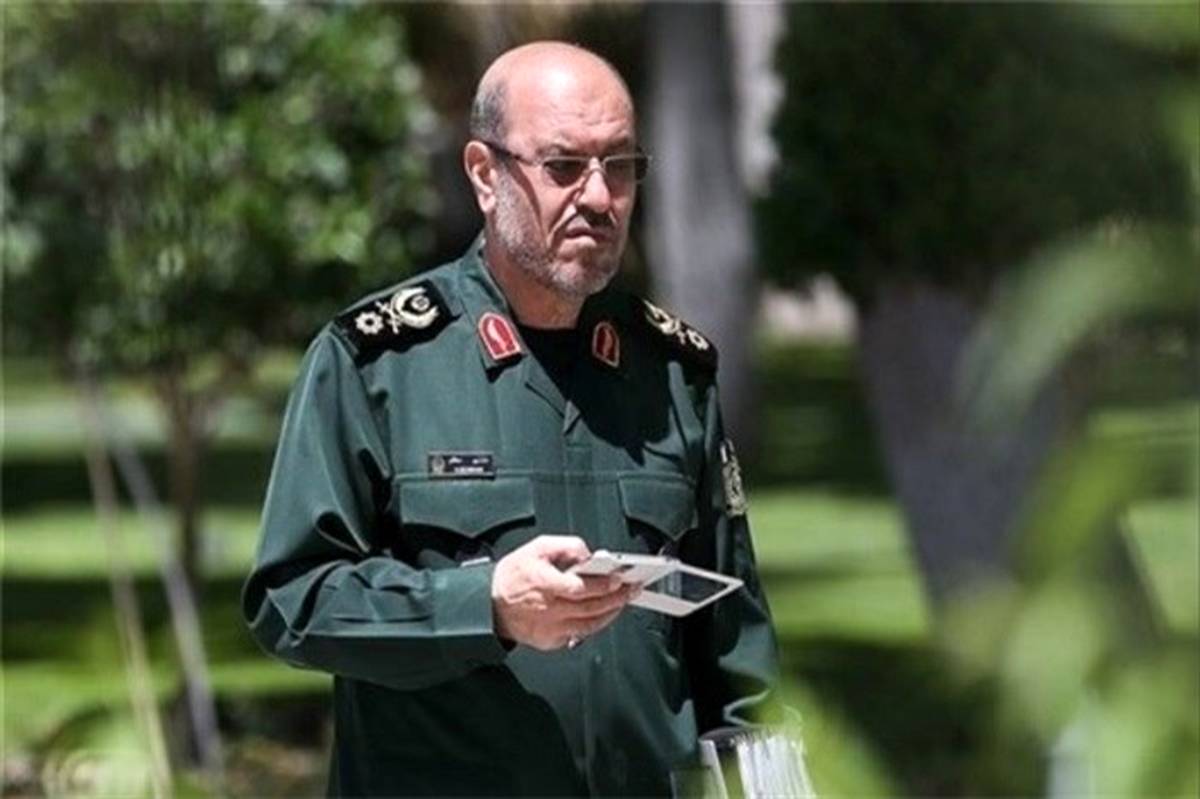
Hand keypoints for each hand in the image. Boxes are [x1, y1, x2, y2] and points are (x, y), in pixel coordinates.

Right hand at [491, 535, 635, 650]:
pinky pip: (579, 635)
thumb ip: (565, 546)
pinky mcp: (550, 640)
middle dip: (615, 599)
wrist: (490, 605)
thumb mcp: (536, 548)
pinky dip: (594, 625)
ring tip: (622, 602)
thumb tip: (587, 553)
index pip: (580, 587)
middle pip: (590, 607)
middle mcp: (548, 609)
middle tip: (630, 590)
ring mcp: (550, 628)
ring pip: (589, 625)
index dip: (602, 584)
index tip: (618, 579)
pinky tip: (604, 614)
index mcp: (544, 584)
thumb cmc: (513, 577)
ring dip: (610, 614)